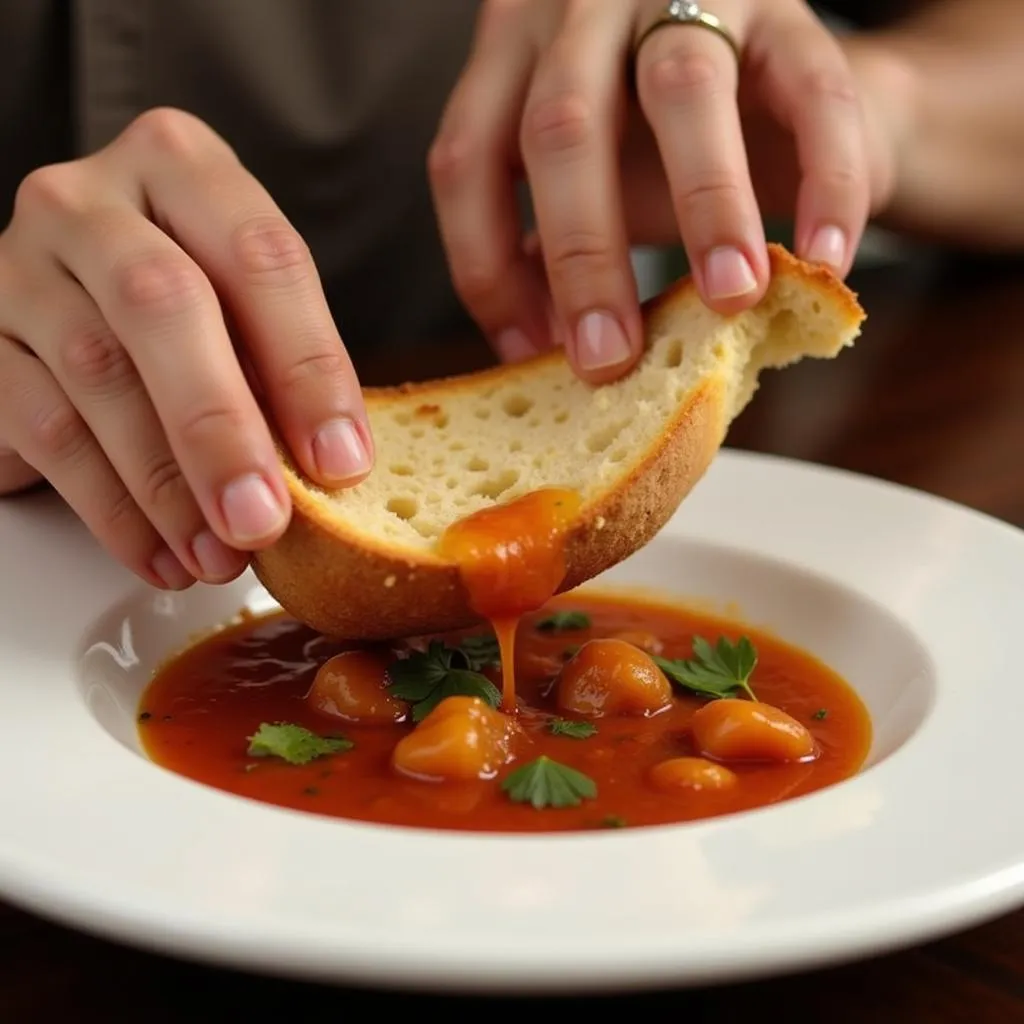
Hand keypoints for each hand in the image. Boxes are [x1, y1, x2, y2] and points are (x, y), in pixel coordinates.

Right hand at [0, 108, 372, 589]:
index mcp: (182, 168)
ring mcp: (21, 263)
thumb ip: (277, 366)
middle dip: (223, 429)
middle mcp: (93, 200)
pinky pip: (46, 430)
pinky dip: (113, 509)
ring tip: (219, 554)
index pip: (262, 256)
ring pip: (99, 374)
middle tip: (263, 519)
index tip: (342, 462)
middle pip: (164, 304)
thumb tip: (331, 469)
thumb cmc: (178, 312)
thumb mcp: (237, 310)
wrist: (54, 310)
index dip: (309, 366)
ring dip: (168, 486)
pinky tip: (161, 553)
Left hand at [431, 0, 889, 382]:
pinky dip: (825, 183)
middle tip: (608, 360)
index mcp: (512, 52)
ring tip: (730, 298)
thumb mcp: (583, 184)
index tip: (529, 355)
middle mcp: (584, 7)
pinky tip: (823, 259)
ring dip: (706, 206)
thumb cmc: (654, 147)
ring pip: (683, 89)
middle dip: (583, 256)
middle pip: (562, 126)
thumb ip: (543, 247)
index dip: (486, 266)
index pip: (468, 158)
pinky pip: (815, 94)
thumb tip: (526, 354)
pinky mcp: (790, 11)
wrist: (774, 80)